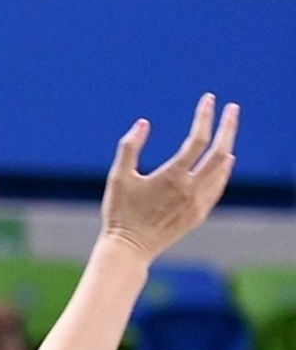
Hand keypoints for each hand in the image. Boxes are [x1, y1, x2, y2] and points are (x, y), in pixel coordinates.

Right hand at [101, 93, 237, 260]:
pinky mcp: (198, 215)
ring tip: (228, 133)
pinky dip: (224, 171)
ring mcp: (198, 203)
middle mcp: (191, 189)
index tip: (209, 99)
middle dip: (228, 127)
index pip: (197, 139)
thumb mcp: (117, 177)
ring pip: (223, 170)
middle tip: (232, 109)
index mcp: (172, 177)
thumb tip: (142, 123)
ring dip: (228, 147)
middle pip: (220, 151)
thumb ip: (129, 147)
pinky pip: (218, 187)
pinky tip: (224, 163)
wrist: (129, 249)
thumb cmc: (119, 213)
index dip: (205, 116)